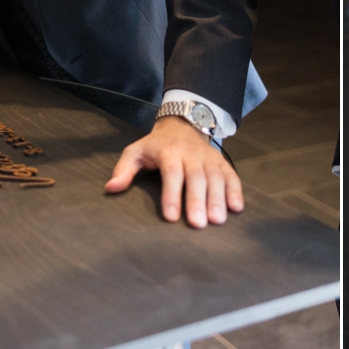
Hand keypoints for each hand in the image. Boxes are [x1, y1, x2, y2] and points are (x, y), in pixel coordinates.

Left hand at [105, 117, 244, 228]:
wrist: (183, 124)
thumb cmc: (157, 145)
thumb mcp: (136, 151)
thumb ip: (124, 170)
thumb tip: (111, 188)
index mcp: (168, 153)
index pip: (171, 174)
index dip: (171, 195)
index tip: (171, 217)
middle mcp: (191, 155)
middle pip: (196, 178)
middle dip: (197, 201)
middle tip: (199, 224)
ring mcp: (208, 158)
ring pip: (215, 177)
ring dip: (218, 199)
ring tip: (218, 220)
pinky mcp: (221, 162)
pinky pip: (231, 175)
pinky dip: (235, 190)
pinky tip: (237, 207)